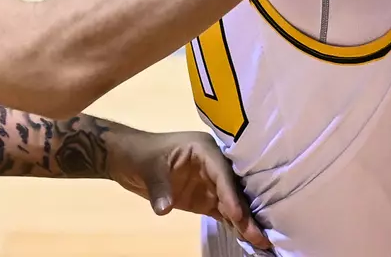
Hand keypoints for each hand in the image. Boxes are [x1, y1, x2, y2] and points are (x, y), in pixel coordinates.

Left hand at [106, 128, 270, 250]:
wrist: (129, 159)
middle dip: (246, 212)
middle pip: (233, 189)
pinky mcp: (206, 198)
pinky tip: (246, 238)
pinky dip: (234, 225)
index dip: (230, 193)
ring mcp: (211, 183)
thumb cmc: (141, 154)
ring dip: (244, 222)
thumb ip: (160, 188)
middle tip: (260, 234)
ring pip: (232, 203)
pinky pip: (223, 212)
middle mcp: (214, 165)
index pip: (222, 172)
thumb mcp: (149, 168)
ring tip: (261, 241)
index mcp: (204, 149)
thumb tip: (164, 208)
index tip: (237, 214)